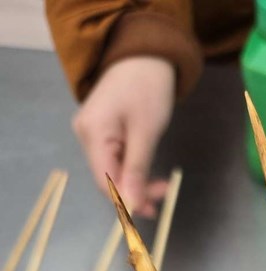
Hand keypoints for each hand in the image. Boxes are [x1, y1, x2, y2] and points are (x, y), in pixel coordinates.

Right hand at [73, 56, 174, 216]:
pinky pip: (115, 159)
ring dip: (136, 181)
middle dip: (135, 191)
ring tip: (161, 185)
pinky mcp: (101, 131)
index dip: (128, 199)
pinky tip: (148, 171)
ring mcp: (91, 132)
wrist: (144, 53)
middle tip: (164, 194)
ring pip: (113, 170)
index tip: (154, 207)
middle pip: (108, 177)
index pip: (105, 181)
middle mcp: (85, 135)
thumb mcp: (146, 131)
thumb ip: (137, 169)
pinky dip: (133, 168)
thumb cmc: (147, 87)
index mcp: (92, 133)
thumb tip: (131, 204)